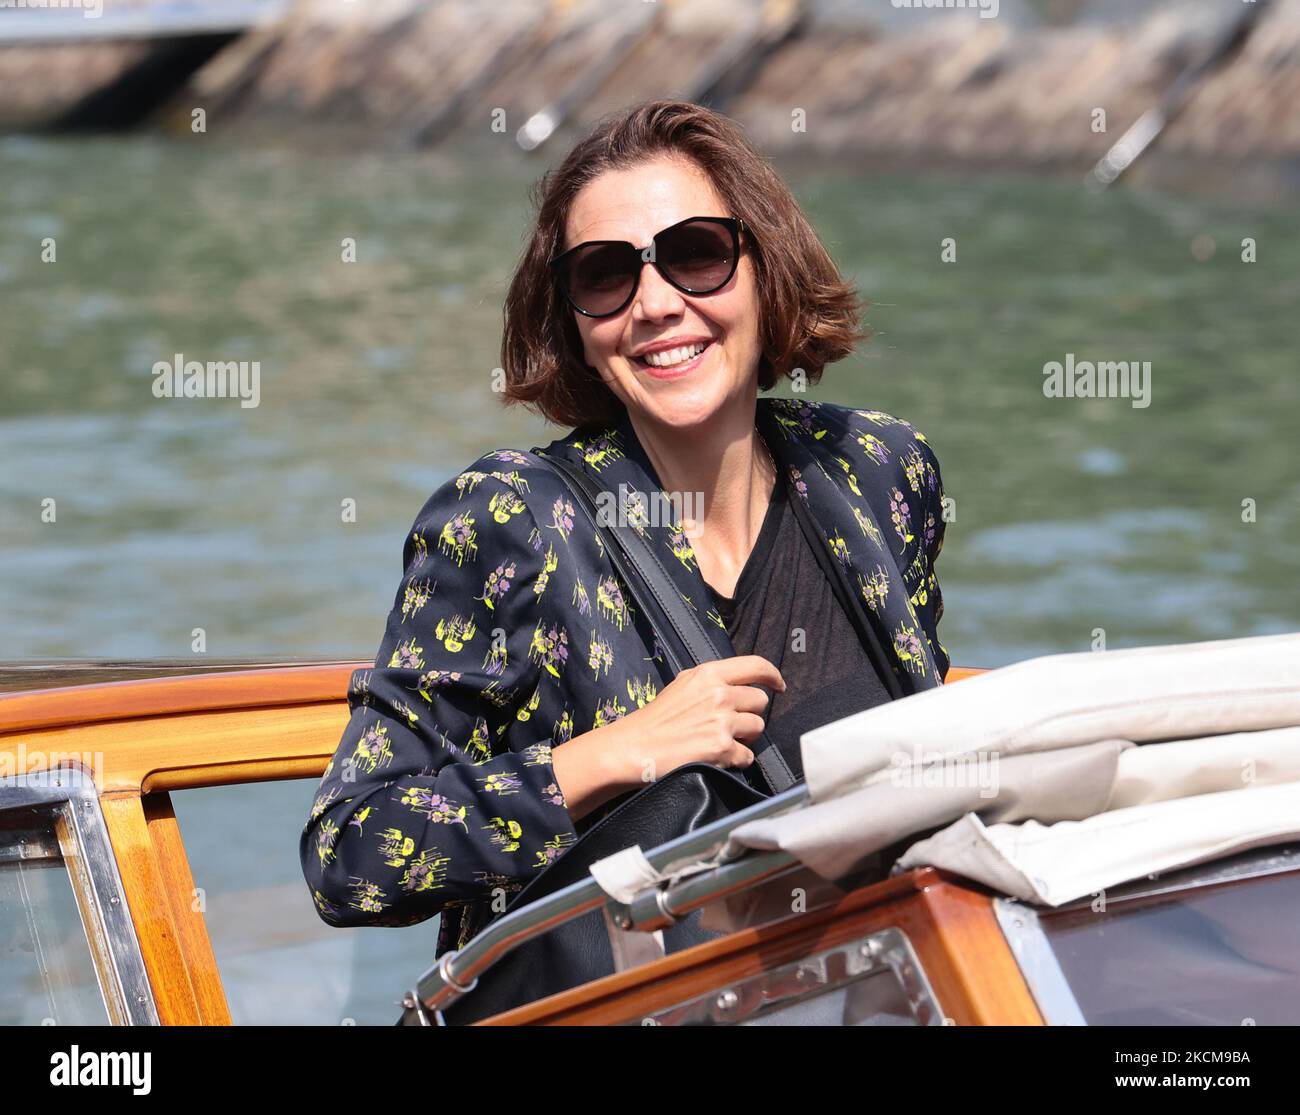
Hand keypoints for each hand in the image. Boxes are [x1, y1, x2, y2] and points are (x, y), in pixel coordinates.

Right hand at [552, 656, 784, 820]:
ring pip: (758, 728)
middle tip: (729, 724)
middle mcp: (719, 694)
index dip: (772, 675)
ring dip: (744, 738)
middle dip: (749, 714)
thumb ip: (711, 682)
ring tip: (720, 741)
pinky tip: (717, 758)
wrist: (633, 747)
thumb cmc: (655, 719)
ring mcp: (722, 721)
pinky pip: (748, 756)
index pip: (756, 666)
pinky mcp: (722, 748)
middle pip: (760, 701)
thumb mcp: (682, 685)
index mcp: (709, 674)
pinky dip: (736, 760)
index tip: (778, 685)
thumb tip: (739, 685)